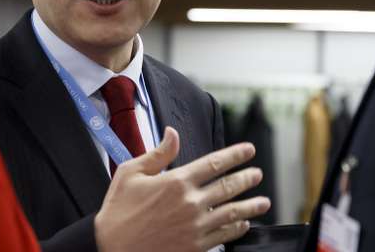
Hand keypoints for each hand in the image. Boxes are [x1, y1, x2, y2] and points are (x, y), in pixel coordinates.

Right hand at [94, 127, 270, 251]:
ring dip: (251, 206)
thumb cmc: (118, 212)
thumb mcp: (131, 173)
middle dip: (247, 178)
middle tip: (257, 174)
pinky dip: (237, 229)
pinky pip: (224, 236)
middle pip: (228, 187)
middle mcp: (190, 203)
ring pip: (233, 213)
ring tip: (263, 202)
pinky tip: (243, 224)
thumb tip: (173, 133)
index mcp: (176, 181)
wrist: (111, 248)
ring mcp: (195, 227)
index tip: (248, 150)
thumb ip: (158, 153)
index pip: (214, 163)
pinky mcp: (195, 247)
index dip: (235, 155)